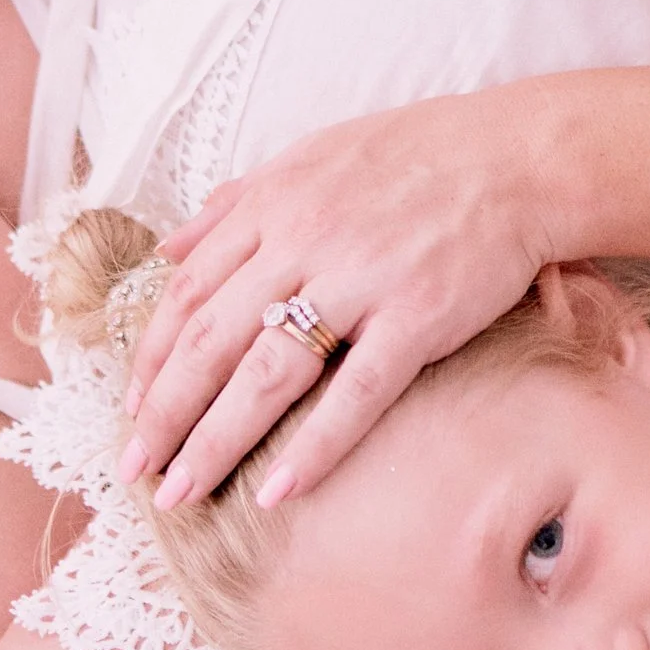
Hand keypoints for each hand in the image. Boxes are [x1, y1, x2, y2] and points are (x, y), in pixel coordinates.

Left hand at [120, 91, 559, 506]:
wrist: (517, 157)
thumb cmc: (416, 156)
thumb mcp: (311, 156)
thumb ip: (237, 203)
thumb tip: (170, 248)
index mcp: (273, 206)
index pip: (188, 294)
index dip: (152, 360)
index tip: (132, 412)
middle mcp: (303, 242)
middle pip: (211, 341)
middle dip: (164, 414)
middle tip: (134, 471)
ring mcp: (361, 281)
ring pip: (267, 374)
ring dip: (215, 440)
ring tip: (181, 492)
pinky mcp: (418, 317)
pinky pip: (356, 393)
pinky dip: (315, 447)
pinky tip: (278, 492)